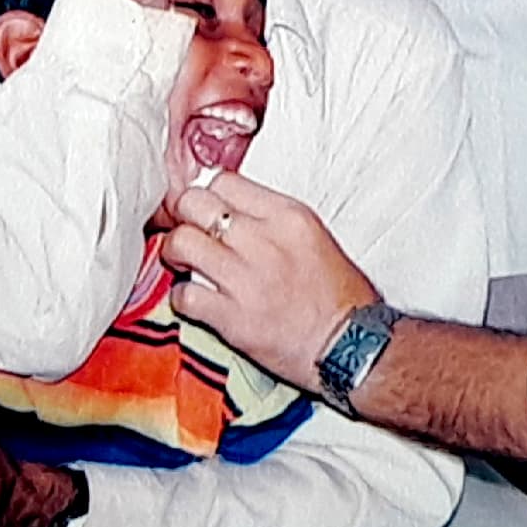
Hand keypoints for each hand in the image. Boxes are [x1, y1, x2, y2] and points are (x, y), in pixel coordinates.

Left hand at [161, 169, 379, 393]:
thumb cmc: (339, 296)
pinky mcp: (233, 318)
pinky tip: (194, 300)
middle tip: (186, 232)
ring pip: (181, 243)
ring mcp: (246, 279)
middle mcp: (264, 241)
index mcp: (287, 216)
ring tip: (183, 263)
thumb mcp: (313, 235)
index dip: (207, 195)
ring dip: (174, 252)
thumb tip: (230, 209)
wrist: (352, 345)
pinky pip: (184, 294)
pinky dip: (181, 297)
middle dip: (182, 216)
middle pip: (194, 203)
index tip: (204, 210)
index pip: (223, 181)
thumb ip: (270, 217)